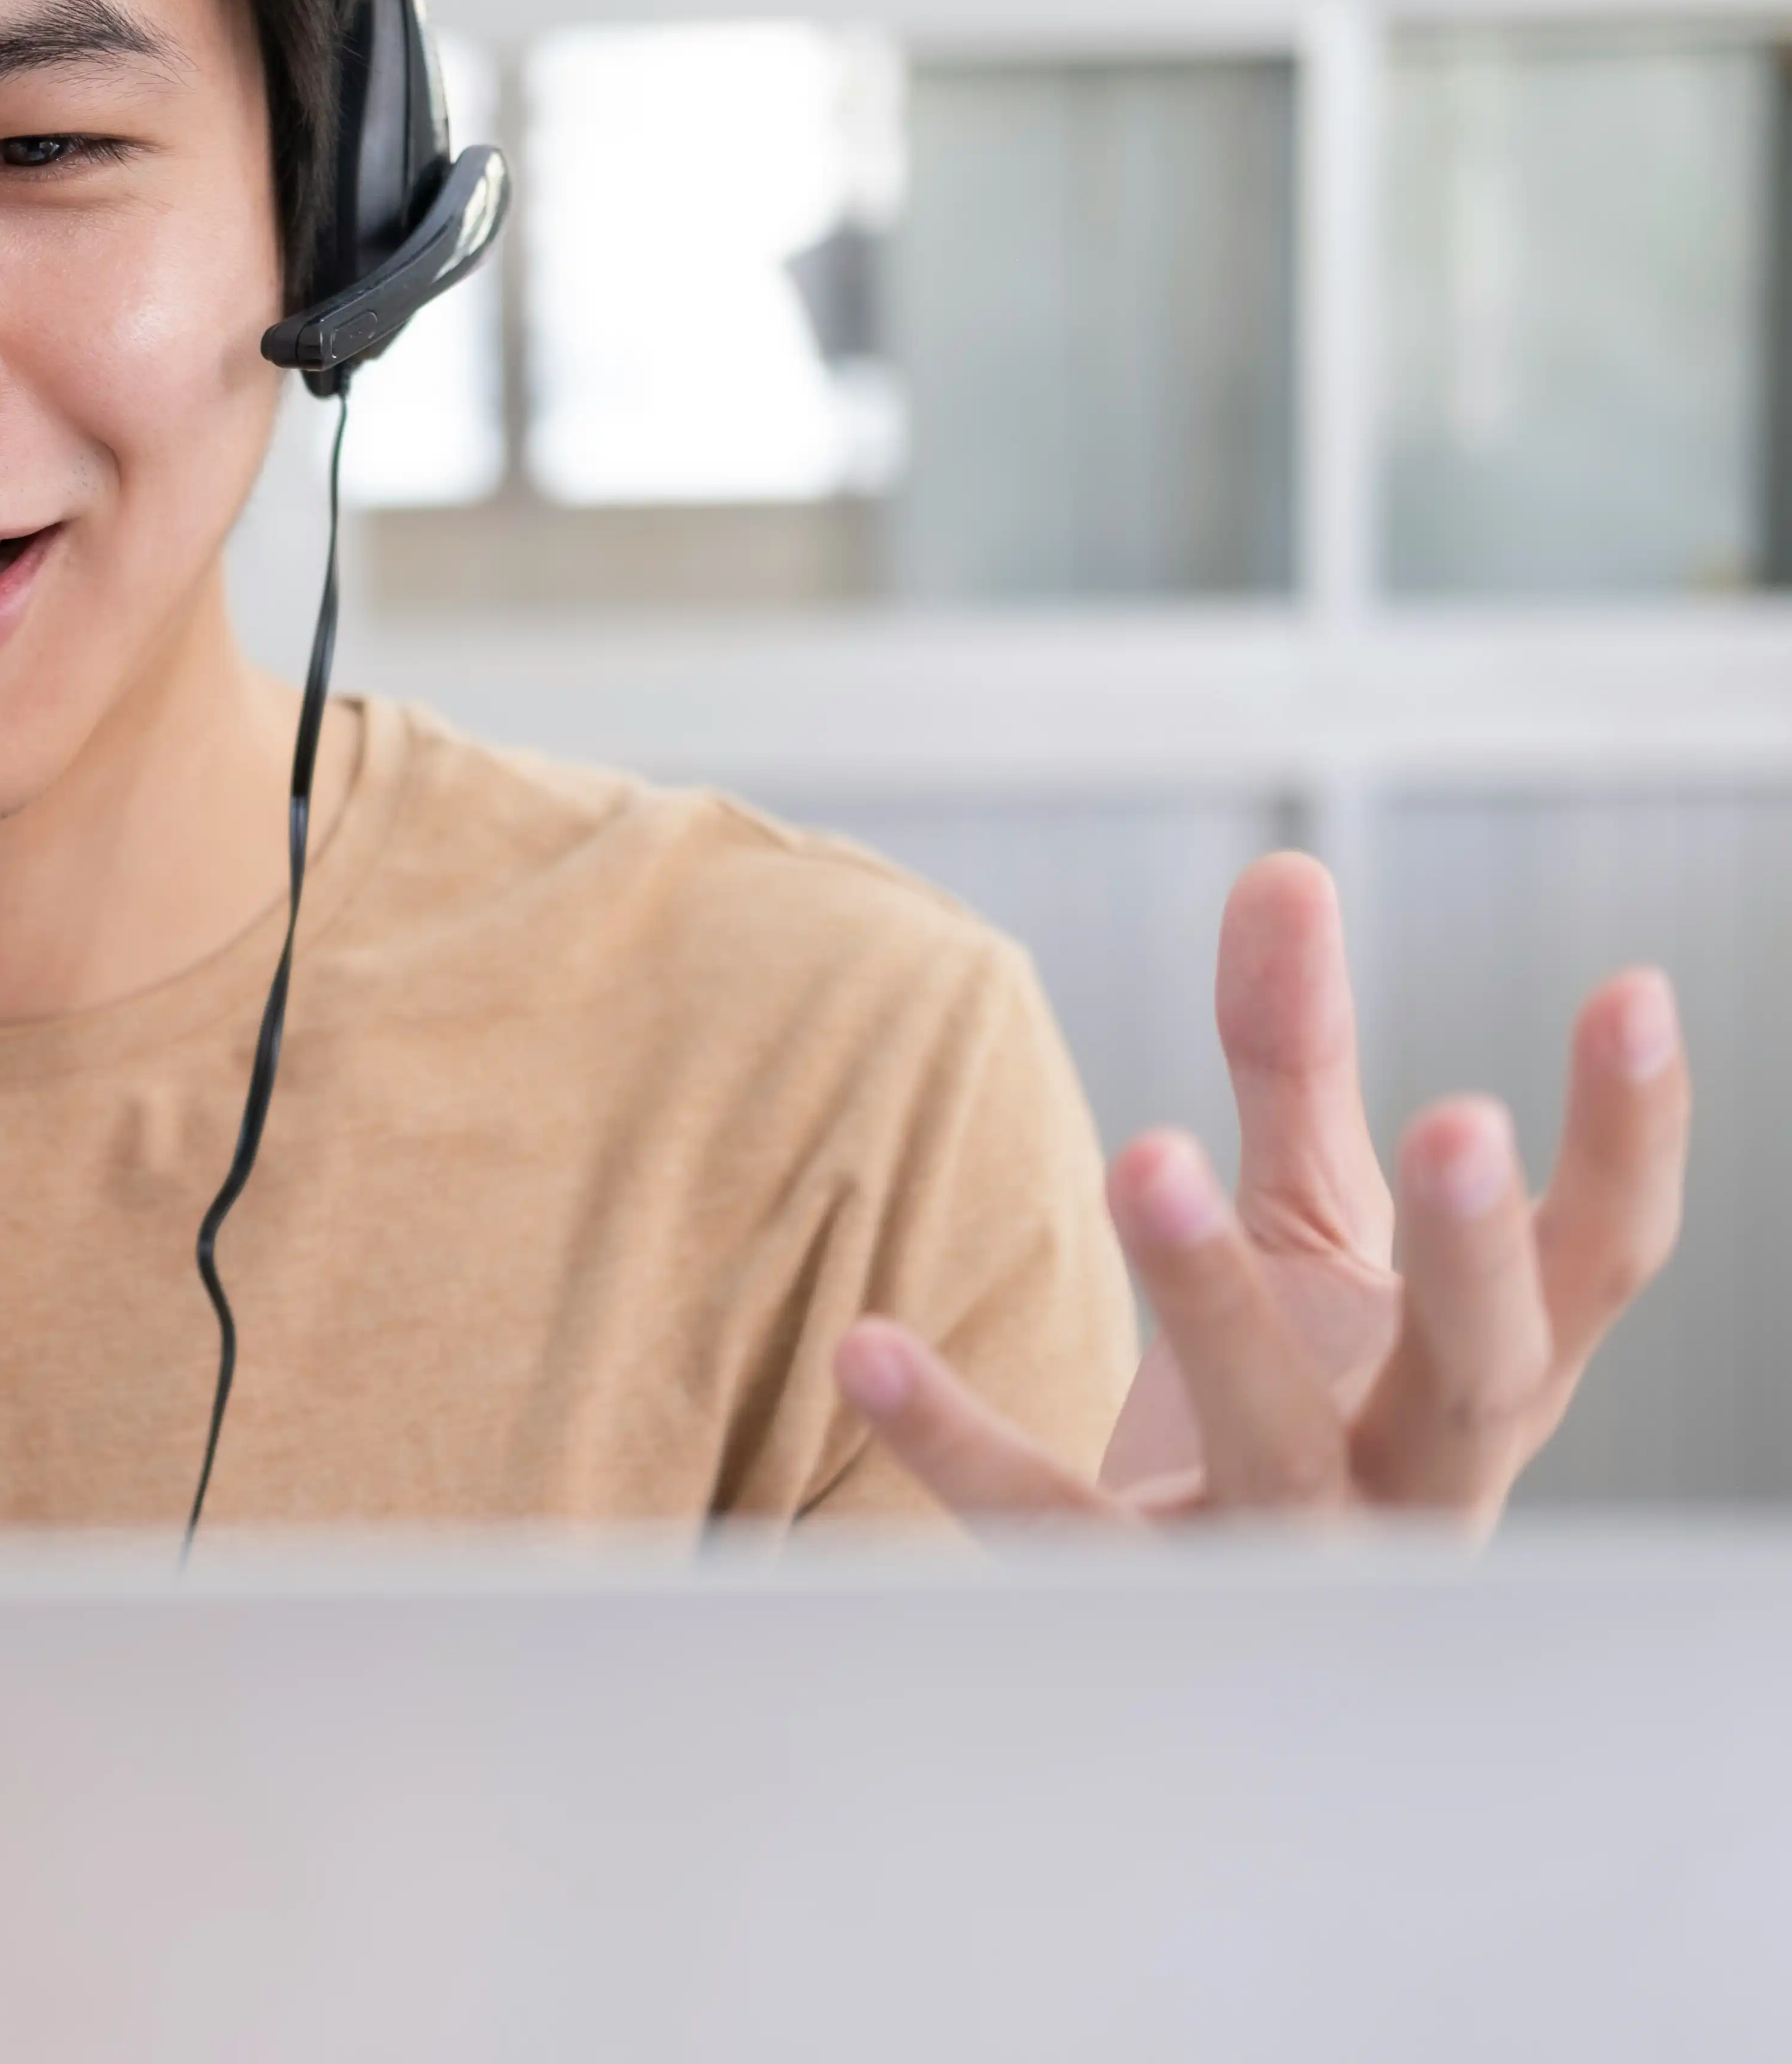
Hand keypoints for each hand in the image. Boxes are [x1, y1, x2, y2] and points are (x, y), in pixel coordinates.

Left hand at [834, 852, 1689, 1527]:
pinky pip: (1046, 1525)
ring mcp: (1286, 1561)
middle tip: (1459, 1119)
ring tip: (1149, 1156)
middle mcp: (1416, 1481)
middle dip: (1469, 1251)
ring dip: (1217, 1303)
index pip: (1596, 1262)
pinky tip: (866, 1345)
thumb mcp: (1307, 1232)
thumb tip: (1281, 874)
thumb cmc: (1301, 1408)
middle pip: (1477, 1373)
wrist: (1207, 1625)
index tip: (1632, 989)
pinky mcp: (1137, 1607)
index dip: (1629, 1136)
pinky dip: (955, 1439)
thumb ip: (1294, 1061)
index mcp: (1481, 1381)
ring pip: (1272, 1445)